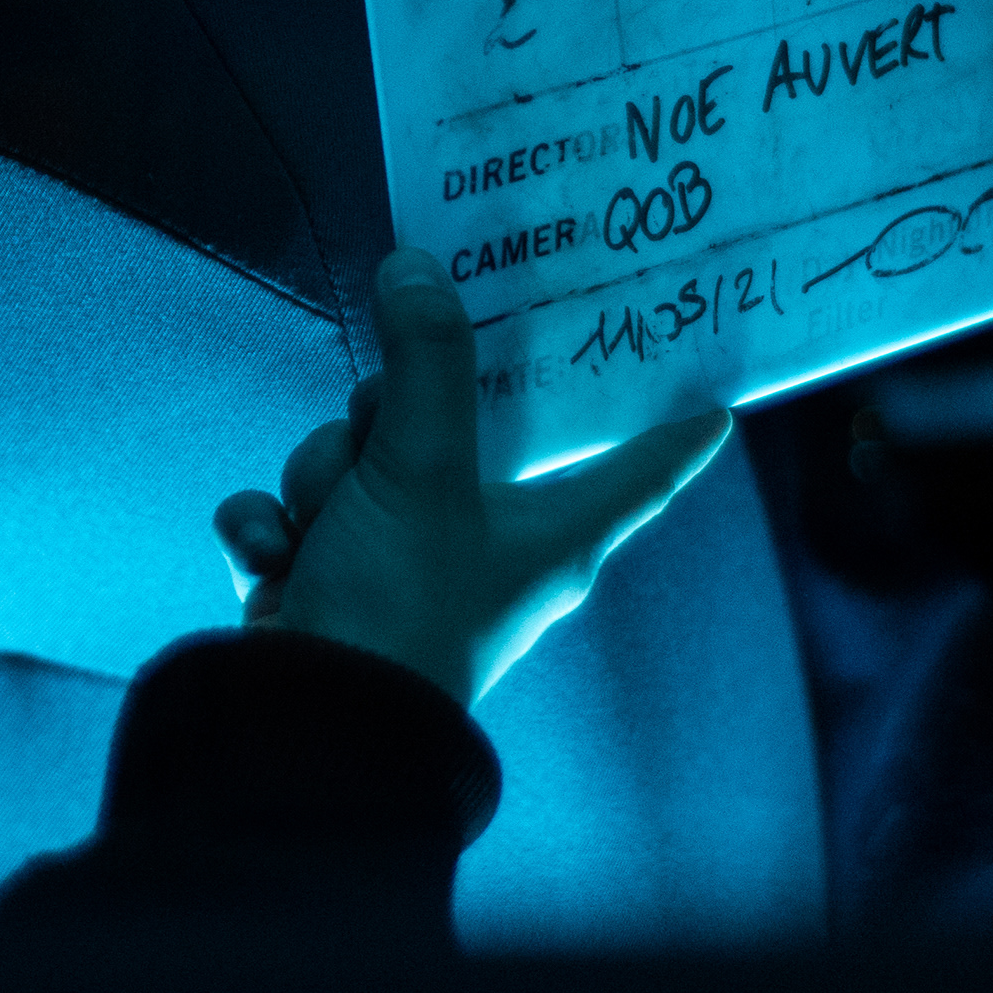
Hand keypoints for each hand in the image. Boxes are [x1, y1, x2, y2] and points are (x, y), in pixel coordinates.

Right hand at [215, 249, 730, 704]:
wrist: (302, 727)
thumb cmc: (399, 612)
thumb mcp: (420, 468)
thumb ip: (424, 362)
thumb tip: (418, 266)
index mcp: (552, 534)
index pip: (640, 466)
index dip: (676, 424)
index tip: (718, 389)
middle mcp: (487, 549)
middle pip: (448, 428)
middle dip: (385, 421)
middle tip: (376, 431)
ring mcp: (402, 568)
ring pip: (356, 461)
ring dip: (319, 480)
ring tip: (321, 530)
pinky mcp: (330, 586)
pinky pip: (297, 513)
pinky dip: (273, 530)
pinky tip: (275, 560)